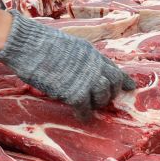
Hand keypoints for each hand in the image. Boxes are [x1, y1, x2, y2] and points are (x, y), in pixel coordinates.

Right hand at [0, 12, 135, 111]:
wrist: (29, 46)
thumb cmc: (40, 44)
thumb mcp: (68, 45)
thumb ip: (79, 58)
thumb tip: (80, 70)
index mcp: (91, 52)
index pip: (113, 67)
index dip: (122, 79)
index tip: (130, 86)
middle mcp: (93, 65)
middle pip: (113, 82)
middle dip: (111, 93)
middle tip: (105, 100)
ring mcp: (86, 79)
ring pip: (103, 96)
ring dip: (98, 103)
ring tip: (90, 106)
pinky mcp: (75, 93)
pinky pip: (86, 108)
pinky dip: (85, 114)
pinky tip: (82, 116)